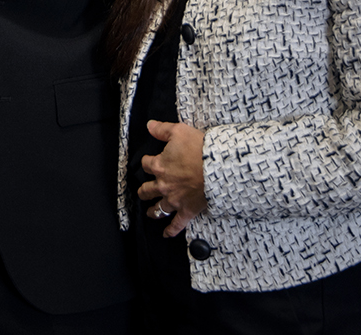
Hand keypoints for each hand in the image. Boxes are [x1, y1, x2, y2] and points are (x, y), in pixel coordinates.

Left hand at [136, 120, 206, 237]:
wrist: (217, 166)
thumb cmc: (199, 148)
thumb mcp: (179, 131)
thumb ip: (162, 129)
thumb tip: (149, 126)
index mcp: (160, 166)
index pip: (146, 164)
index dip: (147, 162)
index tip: (149, 162)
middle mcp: (163, 185)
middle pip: (147, 190)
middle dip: (144, 190)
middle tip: (143, 191)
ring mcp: (174, 199)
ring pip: (158, 208)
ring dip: (153, 211)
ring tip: (150, 212)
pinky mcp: (187, 210)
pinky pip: (176, 224)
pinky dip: (171, 230)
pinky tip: (166, 234)